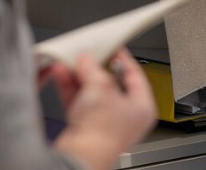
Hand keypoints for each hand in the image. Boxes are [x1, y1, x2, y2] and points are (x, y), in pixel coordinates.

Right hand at [52, 48, 156, 166]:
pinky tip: (62, 74)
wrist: (80, 158)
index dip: (122, 59)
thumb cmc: (102, 133)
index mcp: (142, 108)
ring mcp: (104, 124)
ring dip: (79, 76)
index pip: (135, 76)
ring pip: (92, 93)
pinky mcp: (84, 129)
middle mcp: (125, 118)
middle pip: (110, 84)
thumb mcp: (102, 88)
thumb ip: (94, 70)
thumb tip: (87, 60)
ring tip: (70, 61)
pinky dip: (70, 88)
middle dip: (95, 68)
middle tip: (87, 54)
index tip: (113, 46)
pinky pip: (78, 102)